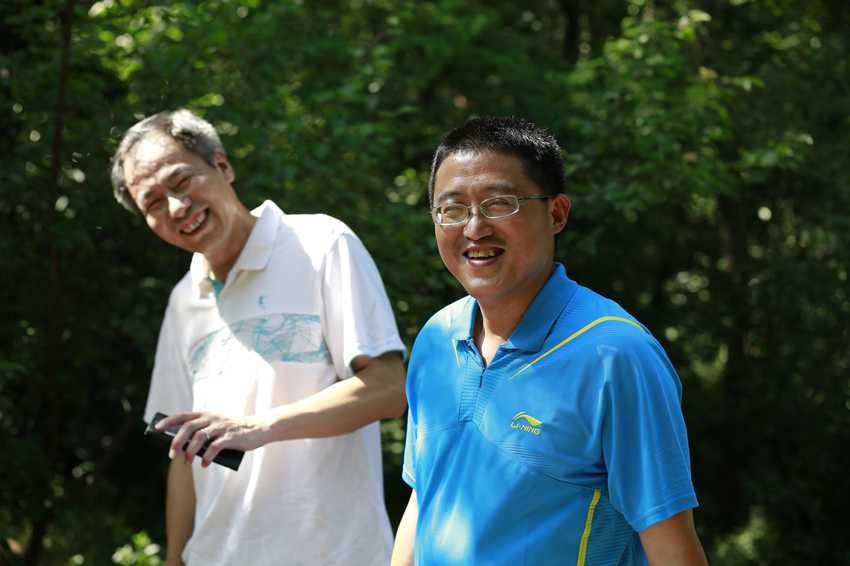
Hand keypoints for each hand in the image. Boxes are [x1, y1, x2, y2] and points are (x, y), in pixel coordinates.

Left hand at [155, 411, 271, 467]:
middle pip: (188, 428)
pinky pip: (214, 447)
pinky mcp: (231, 437)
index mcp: (206, 415)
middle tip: (171, 455)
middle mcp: (212, 419)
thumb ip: (202, 434)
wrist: (258, 429)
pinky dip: (207, 457)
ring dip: (190, 452)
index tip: (157, 428)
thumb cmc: (232, 431)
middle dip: (177, 442)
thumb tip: (183, 449)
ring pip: (199, 437)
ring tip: (188, 463)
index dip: (169, 421)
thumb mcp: (216, 428)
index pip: (183, 415)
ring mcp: (221, 427)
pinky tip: (204, 464)